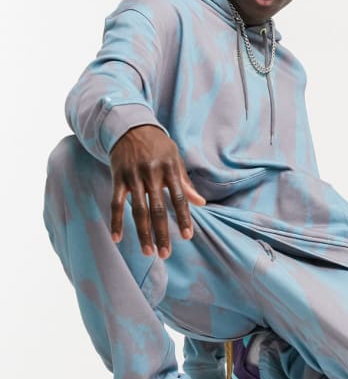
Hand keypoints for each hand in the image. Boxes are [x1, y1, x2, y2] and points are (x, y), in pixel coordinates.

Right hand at [109, 125, 205, 257]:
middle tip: (165, 254)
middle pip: (158, 209)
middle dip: (162, 232)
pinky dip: (116, 221)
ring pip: (138, 210)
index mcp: (169, 169)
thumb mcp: (175, 158)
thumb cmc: (157, 145)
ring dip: (142, 233)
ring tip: (148, 252)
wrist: (130, 125)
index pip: (179, 198)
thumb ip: (185, 182)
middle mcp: (152, 174)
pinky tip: (117, 238)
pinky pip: (115, 203)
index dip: (184, 218)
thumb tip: (201, 203)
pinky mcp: (118, 178)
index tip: (187, 236)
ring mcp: (133, 177)